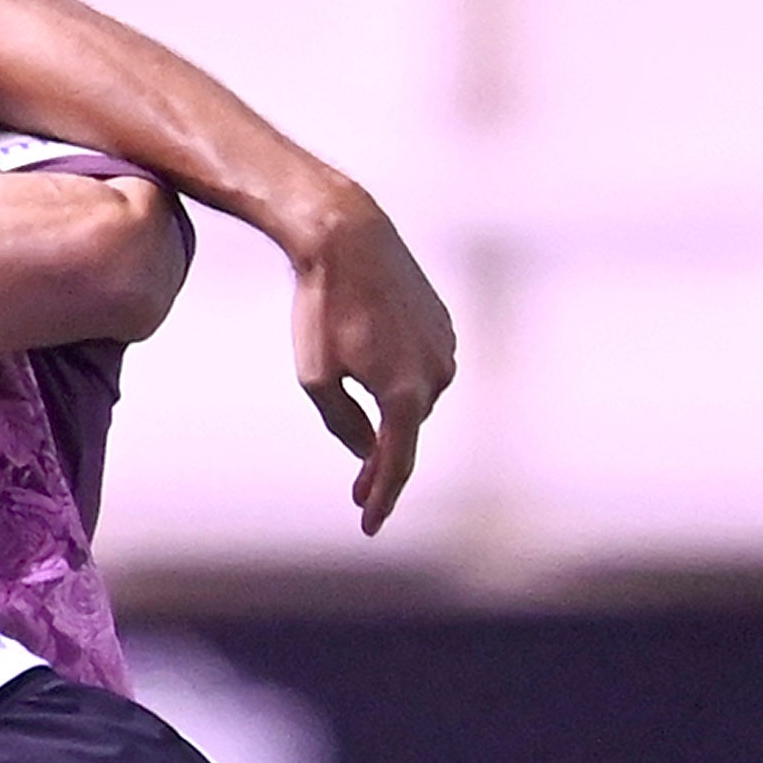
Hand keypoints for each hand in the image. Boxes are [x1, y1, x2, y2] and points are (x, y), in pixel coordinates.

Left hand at [288, 186, 456, 534]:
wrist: (347, 236)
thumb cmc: (322, 308)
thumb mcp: (316, 378)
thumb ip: (344, 424)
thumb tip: (370, 450)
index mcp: (405, 394)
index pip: (397, 464)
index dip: (383, 499)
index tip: (369, 526)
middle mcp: (436, 375)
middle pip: (405, 432)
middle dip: (382, 460)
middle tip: (359, 492)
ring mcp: (445, 348)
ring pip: (414, 399)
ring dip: (390, 412)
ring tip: (359, 412)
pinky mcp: (444, 326)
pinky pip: (420, 367)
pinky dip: (400, 377)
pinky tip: (373, 363)